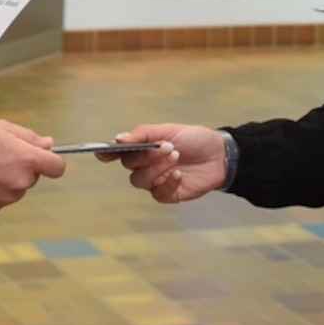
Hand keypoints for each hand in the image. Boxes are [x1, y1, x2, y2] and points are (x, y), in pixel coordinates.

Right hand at [0, 120, 64, 212]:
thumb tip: (49, 144)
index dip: (52, 161)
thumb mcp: (1, 127)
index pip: (57, 167)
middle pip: (32, 177)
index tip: (42, 156)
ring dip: (7, 179)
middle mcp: (19, 183)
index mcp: (26, 160)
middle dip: (22, 166)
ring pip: (15, 188)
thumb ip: (30, 137)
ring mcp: (5, 199)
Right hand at [101, 124, 223, 203]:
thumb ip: (144, 134)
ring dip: (156, 167)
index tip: (104, 153)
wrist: (220, 155)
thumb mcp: (169, 130)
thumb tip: (118, 138)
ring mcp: (155, 181)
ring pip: (140, 180)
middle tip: (166, 146)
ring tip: (175, 156)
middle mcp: (145, 165)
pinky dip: (167, 183)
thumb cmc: (194, 139)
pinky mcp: (168, 194)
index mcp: (142, 148)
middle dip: (144, 155)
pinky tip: (179, 174)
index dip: (107, 153)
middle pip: (128, 165)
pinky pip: (158, 193)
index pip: (118, 152)